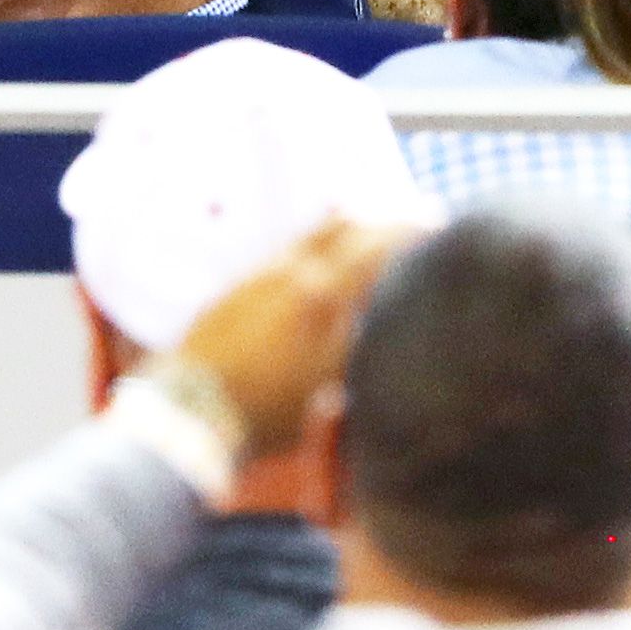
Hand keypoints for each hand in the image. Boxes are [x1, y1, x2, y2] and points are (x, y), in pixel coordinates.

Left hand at [170, 219, 409, 460]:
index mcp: (322, 293)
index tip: (437, 223)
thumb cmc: (270, 411)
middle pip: (345, 224)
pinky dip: (319, 244)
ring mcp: (261, 272)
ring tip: (373, 230)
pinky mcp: (240, 284)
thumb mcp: (333, 386)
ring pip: (314, 233)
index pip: (376, 244)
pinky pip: (290, 249)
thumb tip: (391, 316)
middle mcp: (292, 270)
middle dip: (382, 218)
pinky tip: (325, 258)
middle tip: (412, 218)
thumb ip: (364, 341)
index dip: (410, 230)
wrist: (193, 411)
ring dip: (349, 226)